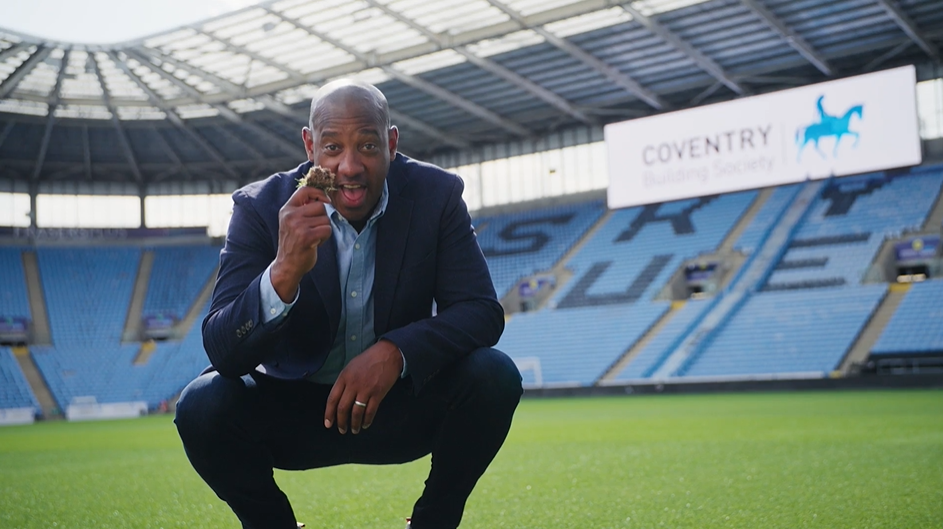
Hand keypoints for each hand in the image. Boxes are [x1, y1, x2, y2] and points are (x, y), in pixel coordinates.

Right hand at [271, 186, 332, 301]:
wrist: (287, 265)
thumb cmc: (294, 243)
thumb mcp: (292, 222)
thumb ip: (303, 209)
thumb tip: (324, 197)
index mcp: (286, 209)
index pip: (305, 190)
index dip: (319, 193)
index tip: (325, 201)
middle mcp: (290, 215)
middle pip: (320, 206)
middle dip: (323, 217)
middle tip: (315, 229)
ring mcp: (298, 226)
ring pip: (325, 219)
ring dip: (324, 229)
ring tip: (314, 237)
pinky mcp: (306, 236)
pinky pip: (327, 229)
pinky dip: (325, 237)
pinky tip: (316, 243)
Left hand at [324, 339, 402, 433]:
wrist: (387, 354)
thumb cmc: (369, 359)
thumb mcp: (351, 367)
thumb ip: (344, 381)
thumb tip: (340, 397)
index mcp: (344, 377)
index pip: (332, 399)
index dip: (329, 414)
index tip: (328, 424)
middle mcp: (353, 384)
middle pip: (343, 408)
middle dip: (341, 422)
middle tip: (342, 430)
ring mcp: (365, 389)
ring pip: (356, 412)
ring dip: (354, 424)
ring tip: (354, 430)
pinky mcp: (378, 393)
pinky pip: (370, 411)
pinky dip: (367, 420)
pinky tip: (366, 424)